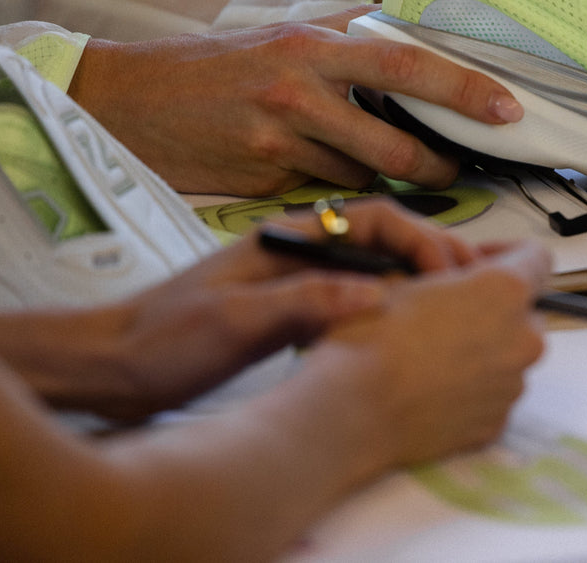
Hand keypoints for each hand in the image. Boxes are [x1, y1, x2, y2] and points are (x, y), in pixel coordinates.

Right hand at [68, 7, 521, 195]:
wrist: (126, 99)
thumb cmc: (214, 68)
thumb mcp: (282, 38)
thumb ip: (346, 45)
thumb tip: (419, 51)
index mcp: (314, 40)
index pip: (409, 60)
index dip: (465, 88)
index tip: (508, 107)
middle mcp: (301, 85)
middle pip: (398, 138)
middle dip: (438, 162)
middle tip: (461, 166)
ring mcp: (281, 135)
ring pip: (366, 170)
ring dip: (387, 177)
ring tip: (390, 169)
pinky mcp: (262, 176)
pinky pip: (326, 189)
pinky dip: (339, 186)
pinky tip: (325, 175)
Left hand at [94, 201, 482, 418]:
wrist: (109, 367)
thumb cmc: (158, 339)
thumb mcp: (232, 322)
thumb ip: (302, 303)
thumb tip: (377, 296)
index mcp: (289, 235)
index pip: (378, 220)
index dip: (424, 241)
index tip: (453, 272)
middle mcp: (301, 248)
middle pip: (390, 237)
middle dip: (438, 254)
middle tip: (477, 285)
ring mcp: (299, 276)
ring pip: (381, 266)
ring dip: (422, 279)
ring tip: (462, 302)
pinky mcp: (293, 307)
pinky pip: (362, 297)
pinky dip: (396, 306)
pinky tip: (413, 327)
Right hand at [322, 240, 550, 465]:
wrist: (353, 410)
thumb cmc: (373, 339)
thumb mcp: (406, 279)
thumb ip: (451, 276)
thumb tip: (455, 283)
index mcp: (506, 291)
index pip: (537, 258)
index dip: (507, 254)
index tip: (481, 262)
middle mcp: (523, 339)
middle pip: (524, 312)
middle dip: (494, 309)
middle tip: (448, 312)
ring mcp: (512, 386)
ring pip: (508, 356)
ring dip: (483, 350)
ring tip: (434, 356)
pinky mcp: (496, 424)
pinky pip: (492, 395)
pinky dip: (472, 389)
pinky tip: (433, 387)